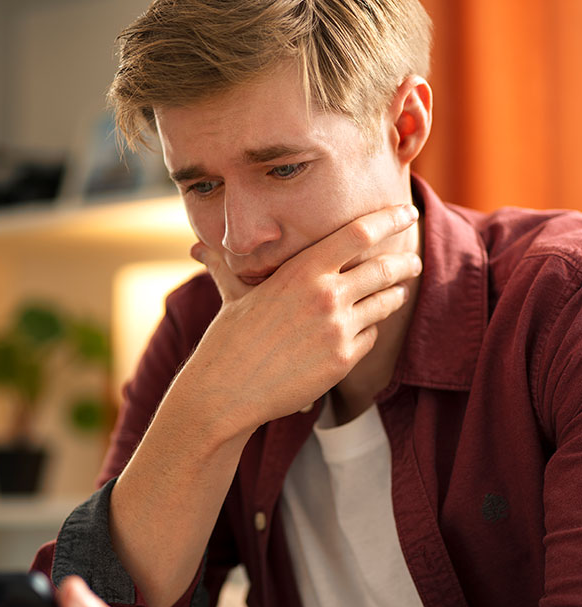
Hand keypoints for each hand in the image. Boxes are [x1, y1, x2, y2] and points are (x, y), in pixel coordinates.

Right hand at [183, 204, 421, 435]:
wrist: (227, 391)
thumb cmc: (228, 339)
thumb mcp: (232, 295)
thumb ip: (225, 265)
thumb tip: (196, 247)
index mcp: (301, 271)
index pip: (359, 233)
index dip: (389, 219)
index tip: (406, 212)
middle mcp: (326, 295)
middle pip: (384, 268)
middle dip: (405, 263)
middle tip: (412, 261)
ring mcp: (338, 330)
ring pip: (385, 303)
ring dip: (394, 295)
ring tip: (397, 292)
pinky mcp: (344, 361)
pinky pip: (370, 337)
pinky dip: (368, 331)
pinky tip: (361, 330)